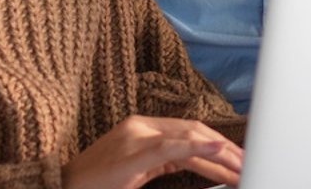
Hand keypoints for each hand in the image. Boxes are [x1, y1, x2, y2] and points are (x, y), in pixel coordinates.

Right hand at [62, 116, 242, 188]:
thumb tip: (200, 163)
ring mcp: (137, 137)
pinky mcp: (134, 154)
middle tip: (247, 163)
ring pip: (189, 138)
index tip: (237, 155)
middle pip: (194, 130)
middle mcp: (141, 126)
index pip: (190, 129)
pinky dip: (199, 147)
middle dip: (225, 148)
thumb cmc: (98, 183)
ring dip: (220, 155)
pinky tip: (219, 151)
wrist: (63, 186)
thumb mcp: (138, 169)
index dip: (217, 141)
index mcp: (142, 128)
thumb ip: (166, 160)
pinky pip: (173, 148)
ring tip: (241, 168)